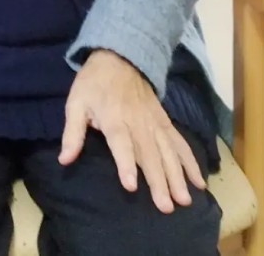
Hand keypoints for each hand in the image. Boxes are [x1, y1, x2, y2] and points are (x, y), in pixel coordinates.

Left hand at [59, 50, 205, 213]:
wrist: (120, 56)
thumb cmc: (94, 83)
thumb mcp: (76, 103)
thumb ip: (72, 133)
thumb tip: (64, 159)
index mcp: (114, 119)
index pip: (121, 144)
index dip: (126, 165)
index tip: (131, 186)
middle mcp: (138, 123)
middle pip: (149, 154)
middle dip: (158, 181)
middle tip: (166, 206)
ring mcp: (155, 122)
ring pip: (169, 152)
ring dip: (178, 176)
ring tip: (185, 200)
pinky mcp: (165, 121)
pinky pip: (180, 143)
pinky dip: (190, 161)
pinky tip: (198, 180)